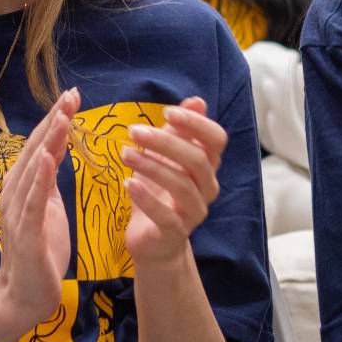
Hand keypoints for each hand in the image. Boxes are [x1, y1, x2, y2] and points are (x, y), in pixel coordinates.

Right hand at [0, 90, 77, 334]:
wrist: (24, 296)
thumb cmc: (39, 253)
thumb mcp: (47, 209)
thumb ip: (47, 181)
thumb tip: (54, 151)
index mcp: (23, 186)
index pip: (41, 145)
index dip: (55, 119)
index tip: (71, 95)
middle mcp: (16, 193)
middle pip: (36, 149)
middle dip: (54, 121)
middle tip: (70, 95)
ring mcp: (19, 212)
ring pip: (33, 170)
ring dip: (48, 142)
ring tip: (62, 117)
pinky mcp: (26, 234)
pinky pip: (33, 202)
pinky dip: (38, 179)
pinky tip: (47, 159)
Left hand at [122, 99, 225, 269]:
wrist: (153, 240)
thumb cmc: (158, 191)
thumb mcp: (164, 156)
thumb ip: (178, 130)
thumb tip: (198, 101)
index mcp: (207, 166)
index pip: (216, 140)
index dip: (196, 124)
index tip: (168, 112)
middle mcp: (207, 188)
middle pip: (198, 160)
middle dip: (166, 142)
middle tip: (134, 131)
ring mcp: (193, 212)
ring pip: (182, 185)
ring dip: (151, 166)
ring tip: (124, 153)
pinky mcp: (174, 233)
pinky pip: (166, 216)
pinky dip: (147, 198)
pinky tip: (128, 184)